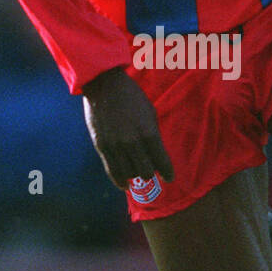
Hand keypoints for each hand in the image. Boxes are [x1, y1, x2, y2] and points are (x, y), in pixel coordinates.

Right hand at [82, 67, 174, 188]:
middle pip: (146, 172)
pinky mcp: (101, 146)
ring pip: (129, 173)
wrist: (104, 85)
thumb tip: (156, 154)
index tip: (169, 178)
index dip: (168, 173)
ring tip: (137, 171)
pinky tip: (125, 185)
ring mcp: (115, 146)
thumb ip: (153, 135)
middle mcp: (132, 142)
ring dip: (135, 174)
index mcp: (148, 132)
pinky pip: (112, 171)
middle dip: (151, 172)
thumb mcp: (150, 113)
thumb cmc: (131, 96)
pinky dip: (120, 181)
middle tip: (151, 169)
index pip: (162, 162)